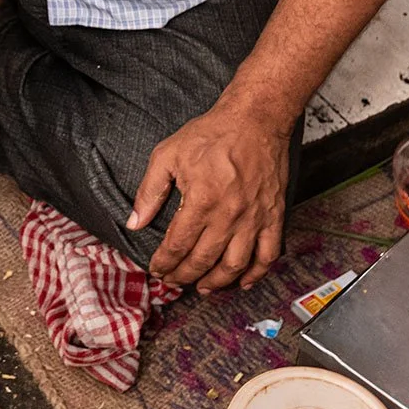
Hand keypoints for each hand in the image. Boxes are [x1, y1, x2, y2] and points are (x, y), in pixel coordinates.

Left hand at [127, 103, 291, 291]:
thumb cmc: (211, 134)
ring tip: (202, 287)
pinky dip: (256, 274)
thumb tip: (134, 222)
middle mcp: (229, 215)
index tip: (157, 269)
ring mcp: (254, 219)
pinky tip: (242, 281)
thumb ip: (149, 191)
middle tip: (173, 280)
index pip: (178, 245)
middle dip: (184, 276)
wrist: (255, 121)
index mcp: (201, 201)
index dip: (164, 262)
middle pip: (203, 260)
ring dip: (217, 282)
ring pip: (235, 266)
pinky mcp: (274, 216)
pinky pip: (268, 255)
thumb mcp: (168, 155)